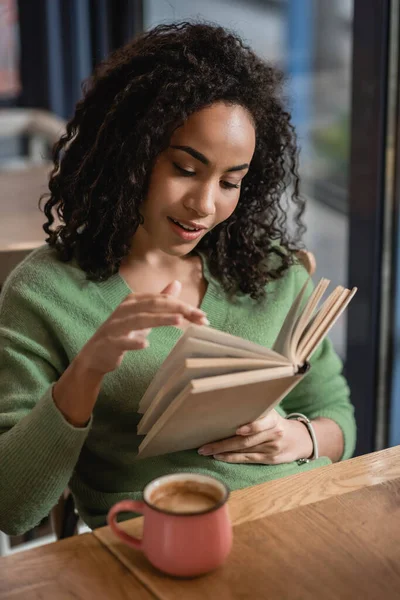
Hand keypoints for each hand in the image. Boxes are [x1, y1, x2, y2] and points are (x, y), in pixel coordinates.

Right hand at [78, 280, 207, 375]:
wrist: (96, 355)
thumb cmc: (122, 333)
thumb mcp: (143, 316)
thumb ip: (160, 301)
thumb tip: (177, 283)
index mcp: (135, 301)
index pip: (163, 300)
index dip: (183, 305)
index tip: (203, 315)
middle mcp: (125, 309)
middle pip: (154, 305)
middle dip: (178, 309)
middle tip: (199, 316)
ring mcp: (116, 325)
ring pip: (140, 319)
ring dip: (160, 319)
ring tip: (178, 320)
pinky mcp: (109, 342)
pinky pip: (122, 341)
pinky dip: (133, 342)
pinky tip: (145, 344)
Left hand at [198, 410, 312, 464]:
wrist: (301, 439)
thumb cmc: (278, 422)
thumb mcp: (272, 413)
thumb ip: (256, 411)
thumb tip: (227, 404)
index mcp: (274, 419)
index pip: (263, 422)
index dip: (252, 427)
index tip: (238, 429)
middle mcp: (274, 434)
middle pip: (246, 440)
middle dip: (223, 443)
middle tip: (204, 445)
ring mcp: (272, 448)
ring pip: (245, 450)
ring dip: (224, 451)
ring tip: (207, 451)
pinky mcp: (270, 459)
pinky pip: (248, 459)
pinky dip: (232, 458)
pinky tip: (220, 457)